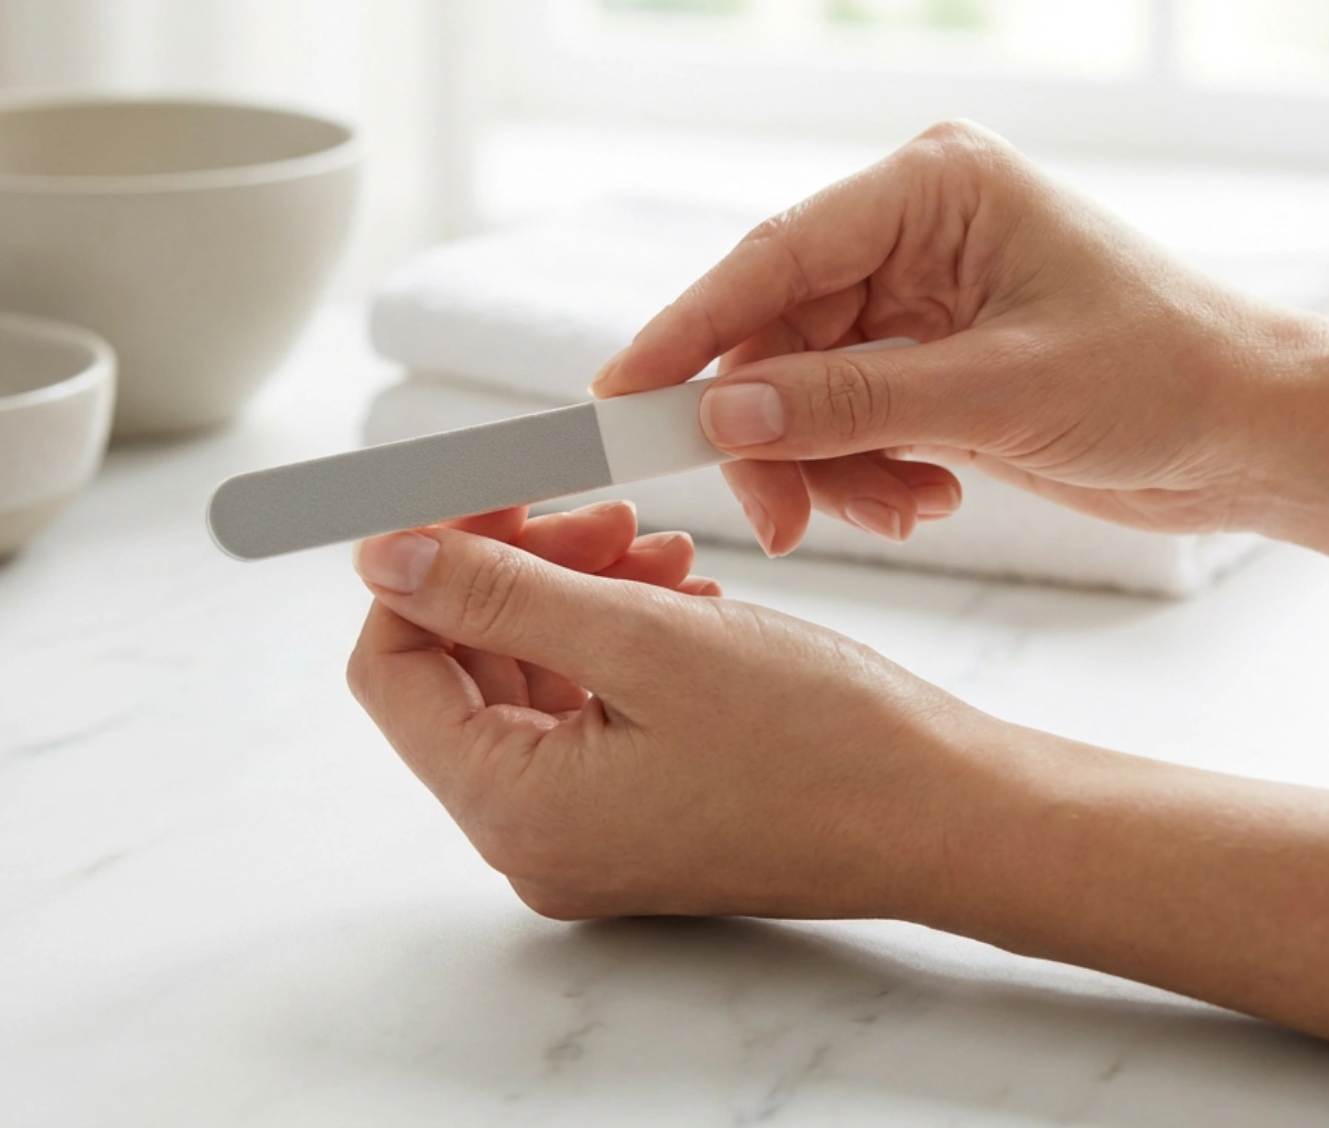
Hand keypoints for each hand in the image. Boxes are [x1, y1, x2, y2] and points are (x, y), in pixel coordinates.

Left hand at [345, 503, 993, 919]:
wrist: (948, 815)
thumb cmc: (821, 742)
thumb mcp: (643, 639)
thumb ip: (499, 593)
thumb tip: (379, 554)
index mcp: (514, 810)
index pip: (391, 668)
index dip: (424, 566)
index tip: (483, 491)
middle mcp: (532, 838)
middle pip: (459, 670)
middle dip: (515, 570)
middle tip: (598, 511)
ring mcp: (585, 832)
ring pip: (526, 678)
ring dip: (573, 592)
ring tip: (656, 546)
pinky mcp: (635, 814)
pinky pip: (585, 708)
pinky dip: (615, 636)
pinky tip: (679, 591)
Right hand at [591, 120, 1318, 553]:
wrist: (1259, 433)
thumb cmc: (1165, 378)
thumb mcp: (999, 394)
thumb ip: (849, 404)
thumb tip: (723, 416)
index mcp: (934, 187)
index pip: (775, 255)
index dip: (691, 328)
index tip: (622, 394)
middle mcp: (915, 229)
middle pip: (776, 333)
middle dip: (773, 433)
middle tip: (776, 517)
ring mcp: (918, 295)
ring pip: (802, 387)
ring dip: (828, 465)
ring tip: (897, 511)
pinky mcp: (929, 358)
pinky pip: (845, 418)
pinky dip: (864, 472)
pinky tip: (923, 501)